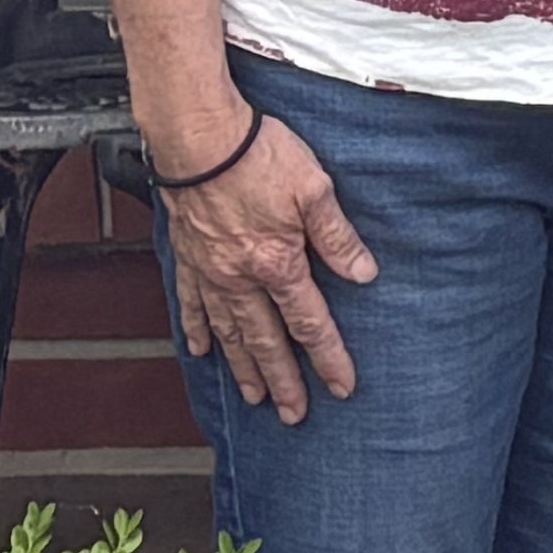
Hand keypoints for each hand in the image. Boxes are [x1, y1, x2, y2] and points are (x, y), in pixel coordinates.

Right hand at [150, 106, 376, 422]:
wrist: (200, 138)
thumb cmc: (259, 154)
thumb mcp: (316, 189)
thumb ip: (338, 237)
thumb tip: (364, 273)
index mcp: (278, 263)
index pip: (309, 322)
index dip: (328, 357)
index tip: (341, 386)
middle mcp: (241, 278)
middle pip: (266, 341)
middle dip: (284, 381)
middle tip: (294, 414)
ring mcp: (210, 272)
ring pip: (229, 332)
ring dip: (243, 367)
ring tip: (254, 397)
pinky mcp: (188, 257)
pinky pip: (191, 305)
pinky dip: (197, 330)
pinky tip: (202, 350)